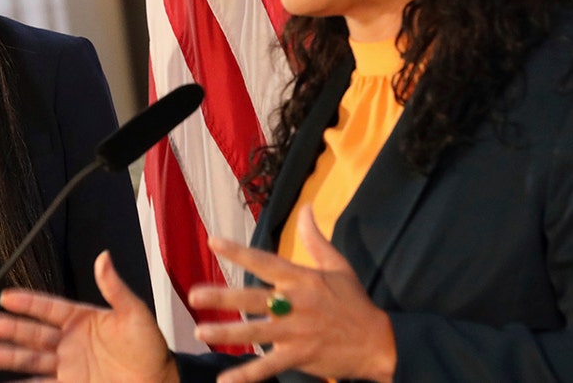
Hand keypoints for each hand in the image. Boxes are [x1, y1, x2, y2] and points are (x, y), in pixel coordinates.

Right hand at [0, 250, 177, 382]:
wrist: (159, 382)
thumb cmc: (151, 349)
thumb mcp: (135, 313)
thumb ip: (114, 288)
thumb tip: (104, 258)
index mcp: (84, 319)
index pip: (50, 308)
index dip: (28, 302)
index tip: (7, 296)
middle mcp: (72, 341)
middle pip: (34, 333)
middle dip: (11, 329)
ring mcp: (69, 365)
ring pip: (32, 359)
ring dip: (9, 356)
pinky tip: (6, 382)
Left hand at [188, 205, 395, 382]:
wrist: (378, 342)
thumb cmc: (354, 302)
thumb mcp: (338, 266)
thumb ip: (316, 239)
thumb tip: (306, 208)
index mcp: (302, 279)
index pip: (264, 261)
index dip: (239, 251)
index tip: (213, 241)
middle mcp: (296, 304)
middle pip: (253, 299)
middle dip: (223, 298)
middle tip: (194, 295)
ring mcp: (296, 332)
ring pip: (256, 333)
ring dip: (227, 334)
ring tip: (201, 332)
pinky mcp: (300, 356)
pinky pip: (268, 367)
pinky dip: (247, 375)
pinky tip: (225, 381)